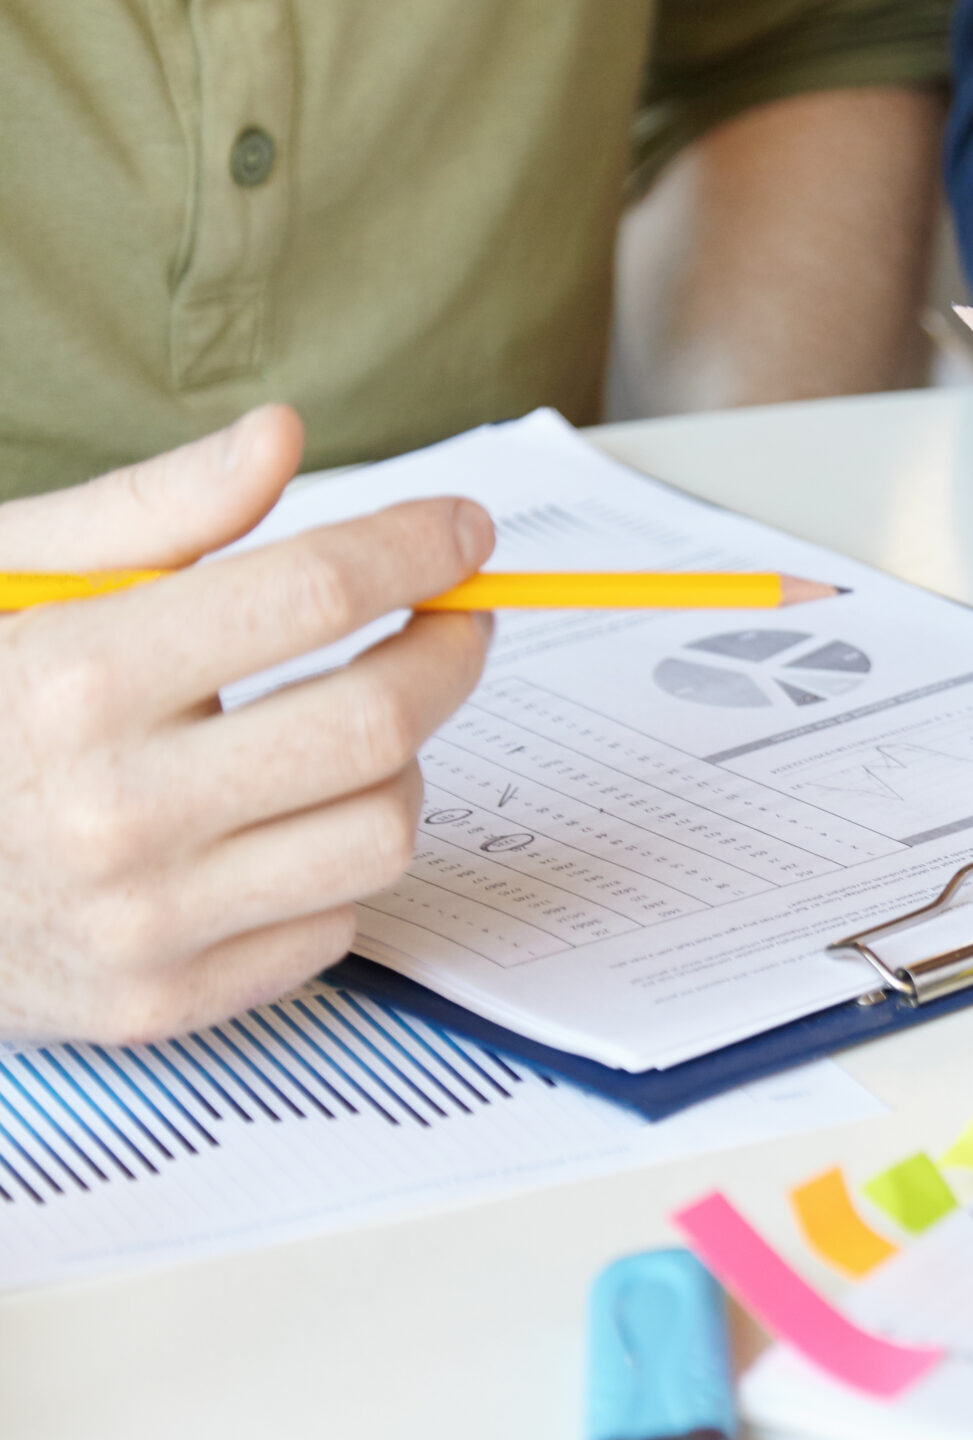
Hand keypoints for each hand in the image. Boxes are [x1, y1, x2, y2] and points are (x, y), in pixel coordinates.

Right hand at [0, 406, 495, 1042]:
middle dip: (445, 655)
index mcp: (71, 680)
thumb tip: (278, 437)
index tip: (461, 533)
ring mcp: (142, 919)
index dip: (413, 550)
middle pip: (377, 722)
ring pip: (382, 832)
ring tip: (349, 727)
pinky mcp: (160, 1001)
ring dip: (397, 768)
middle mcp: (114, 809)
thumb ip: (149, 511)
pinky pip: (335, 925)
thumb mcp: (7, 580)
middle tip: (451, 620)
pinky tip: (278, 825)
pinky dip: (332, 865)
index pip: (310, 594)